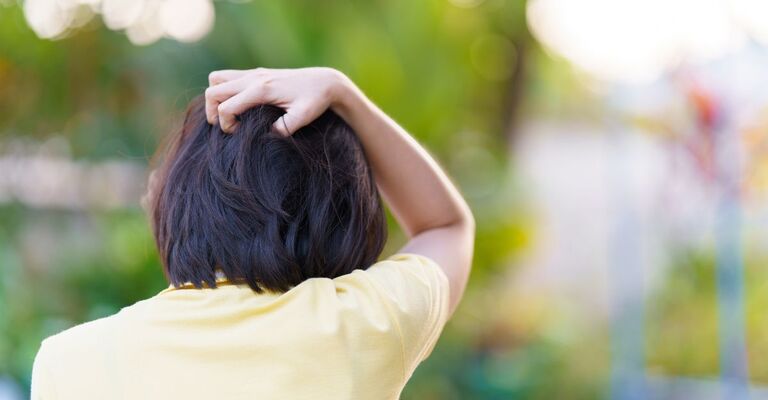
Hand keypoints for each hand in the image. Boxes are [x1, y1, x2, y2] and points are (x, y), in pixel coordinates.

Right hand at [205, 67, 345, 134]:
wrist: (325, 81)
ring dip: (216, 98)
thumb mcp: (304, 116)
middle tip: (229, 128)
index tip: (239, 135)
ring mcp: (253, 74)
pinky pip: (227, 77)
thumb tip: (267, 136)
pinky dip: (224, 90)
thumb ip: (285, 127)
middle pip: (213, 91)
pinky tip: (241, 106)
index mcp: (261, 89)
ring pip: (216, 80)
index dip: (226, 125)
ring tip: (230, 115)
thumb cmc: (316, 100)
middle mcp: (253, 78)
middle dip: (214, 113)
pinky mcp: (256, 73)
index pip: (226, 107)